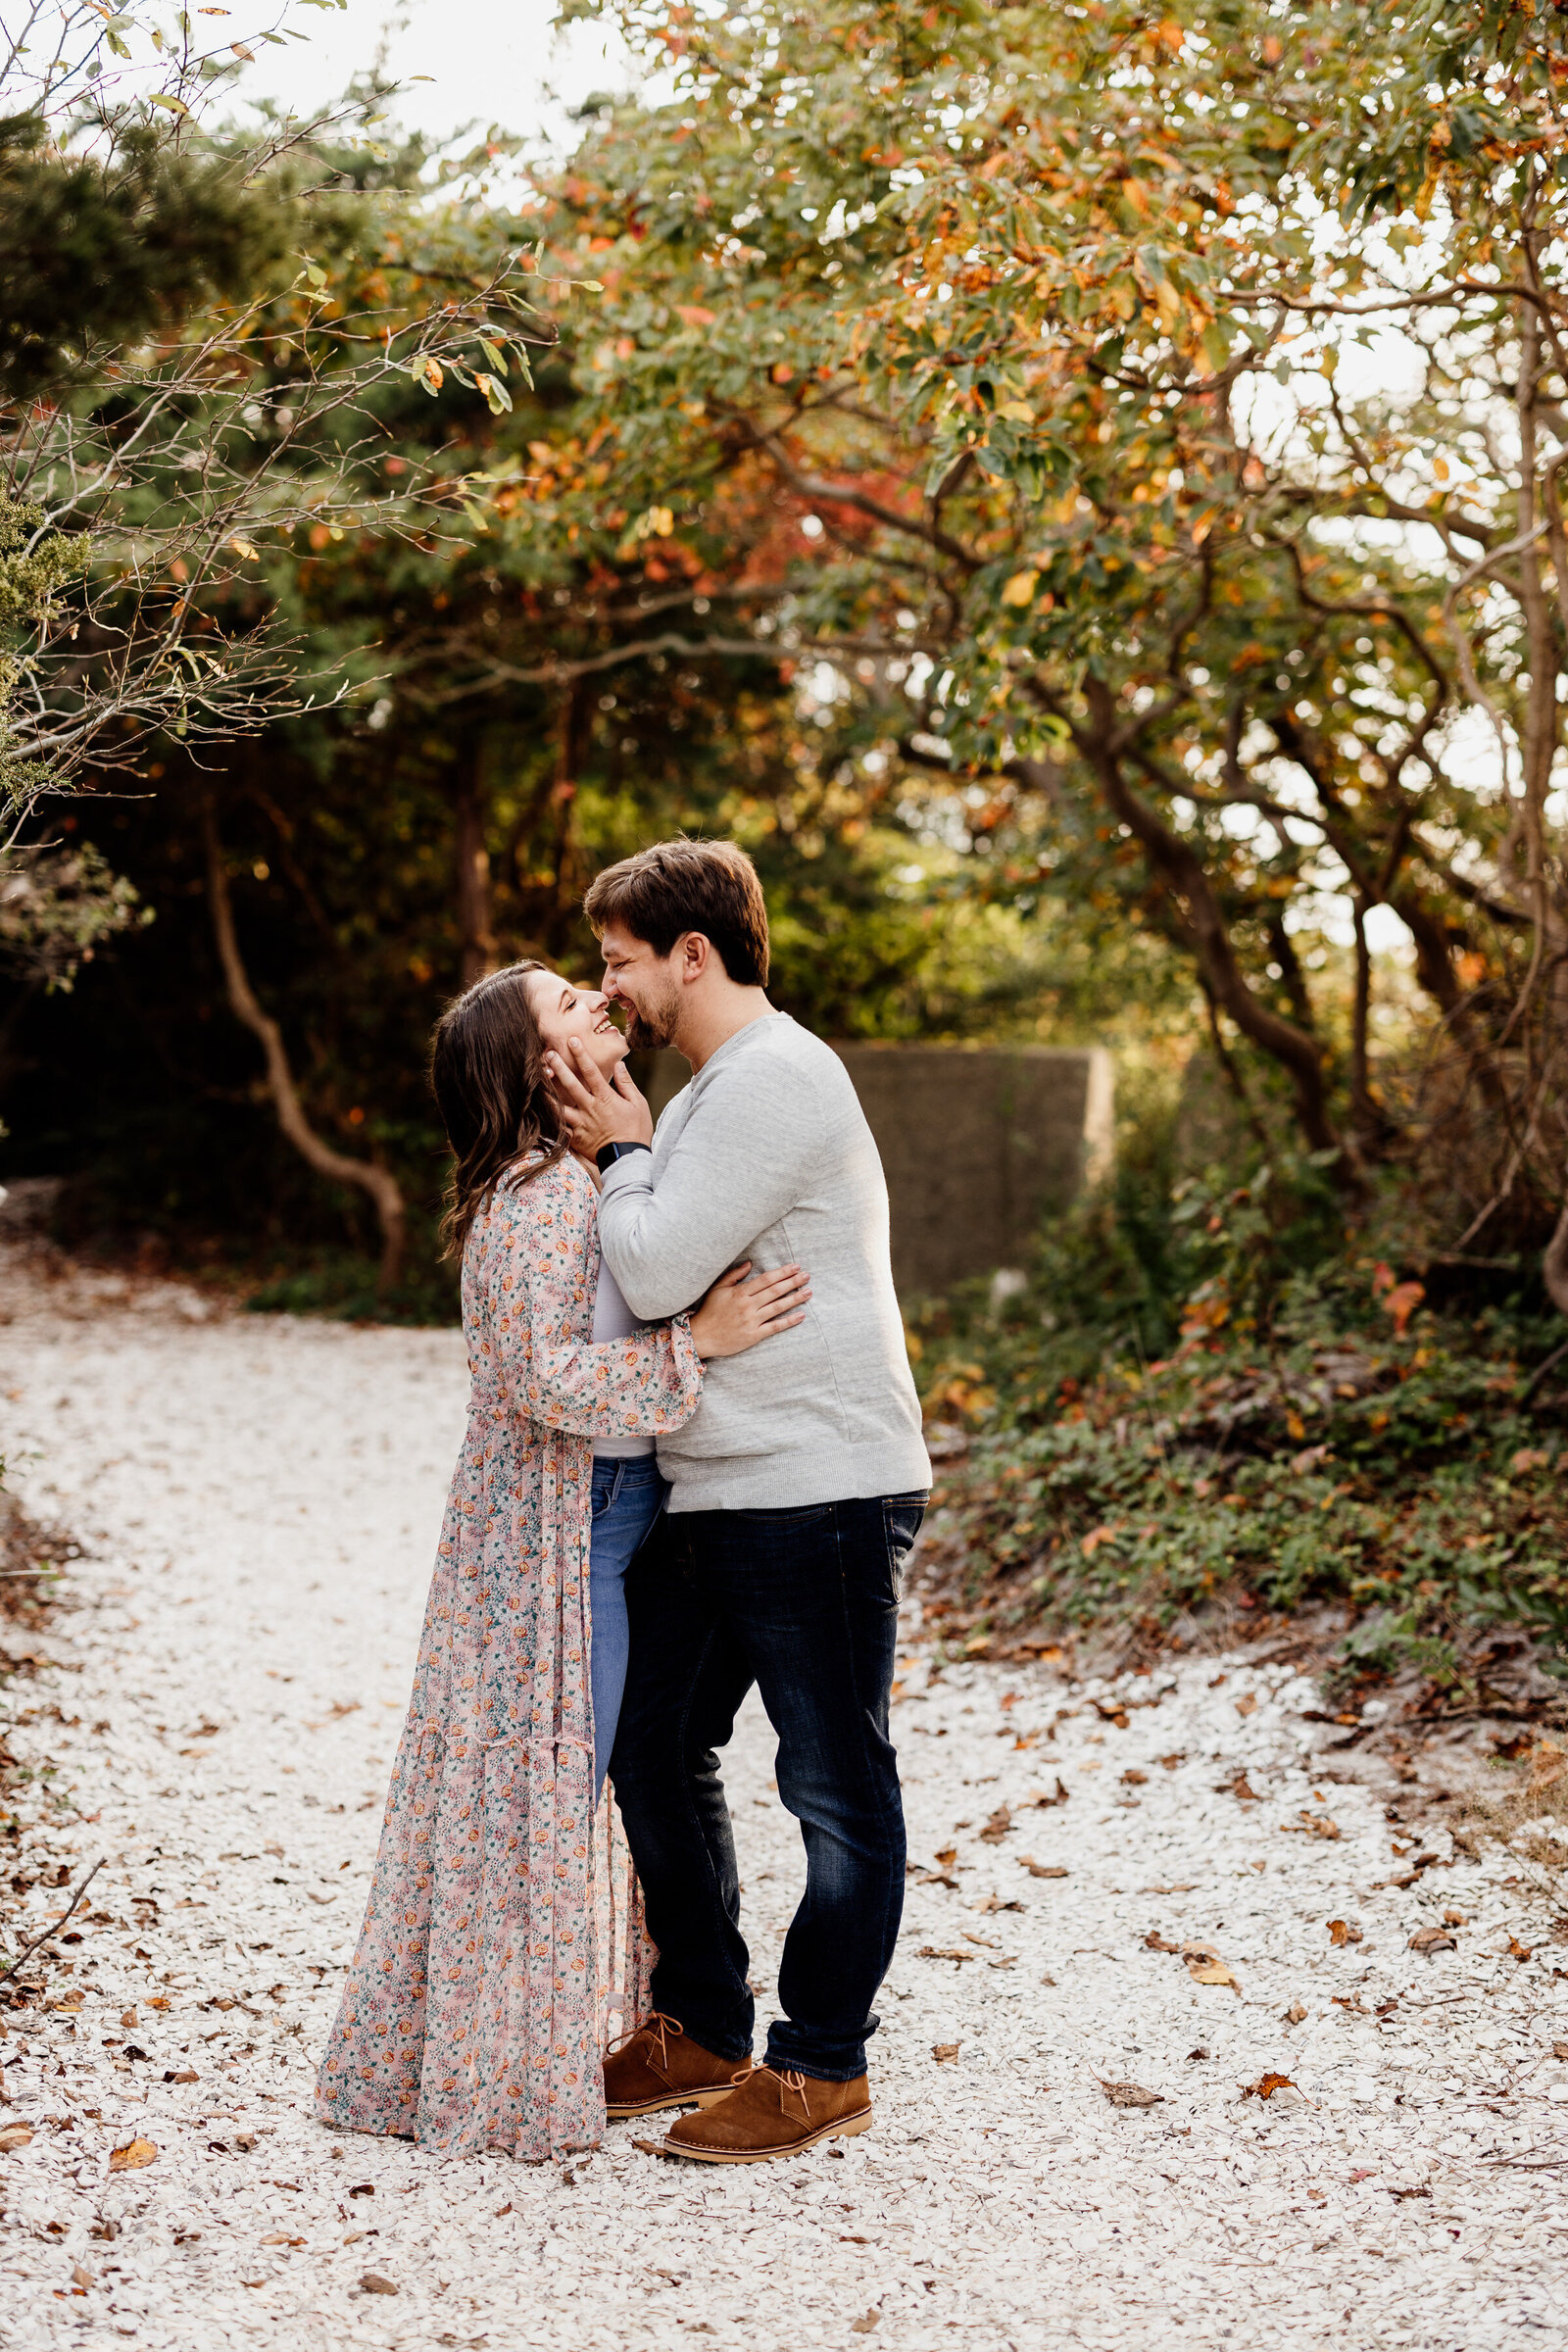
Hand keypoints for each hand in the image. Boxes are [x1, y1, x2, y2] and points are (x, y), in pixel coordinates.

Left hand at [544, 1037, 653, 1158]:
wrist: (628, 1161)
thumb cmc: (636, 1132)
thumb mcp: (638, 1105)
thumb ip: (627, 1084)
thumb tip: (619, 1065)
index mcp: (606, 1098)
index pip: (592, 1072)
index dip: (581, 1055)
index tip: (572, 1040)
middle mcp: (590, 1108)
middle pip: (571, 1085)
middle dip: (559, 1067)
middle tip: (547, 1053)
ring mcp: (581, 1123)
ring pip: (559, 1105)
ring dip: (547, 1092)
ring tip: (535, 1081)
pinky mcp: (575, 1138)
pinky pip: (558, 1127)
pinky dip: (548, 1119)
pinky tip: (537, 1110)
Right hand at [689, 1262, 811, 1360]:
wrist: (701, 1337)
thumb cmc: (709, 1312)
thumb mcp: (717, 1289)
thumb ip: (734, 1275)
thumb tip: (750, 1263)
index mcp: (739, 1293)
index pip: (766, 1279)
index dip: (782, 1272)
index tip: (795, 1267)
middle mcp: (747, 1305)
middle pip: (775, 1291)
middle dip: (793, 1282)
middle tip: (807, 1276)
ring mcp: (751, 1321)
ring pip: (778, 1307)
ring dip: (795, 1299)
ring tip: (809, 1292)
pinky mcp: (754, 1335)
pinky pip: (775, 1327)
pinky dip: (789, 1321)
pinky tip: (801, 1315)